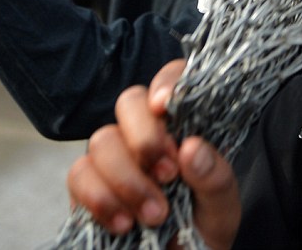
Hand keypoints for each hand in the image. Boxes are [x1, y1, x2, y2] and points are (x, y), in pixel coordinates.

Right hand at [66, 60, 240, 248]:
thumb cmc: (204, 223)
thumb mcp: (222, 204)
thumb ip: (214, 177)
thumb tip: (192, 148)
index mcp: (180, 124)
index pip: (171, 78)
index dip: (166, 82)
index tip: (165, 106)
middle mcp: (142, 131)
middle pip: (128, 103)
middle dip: (145, 139)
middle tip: (169, 176)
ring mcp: (112, 157)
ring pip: (101, 141)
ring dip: (127, 179)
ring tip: (155, 215)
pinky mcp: (87, 186)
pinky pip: (79, 177)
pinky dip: (100, 200)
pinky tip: (124, 224)